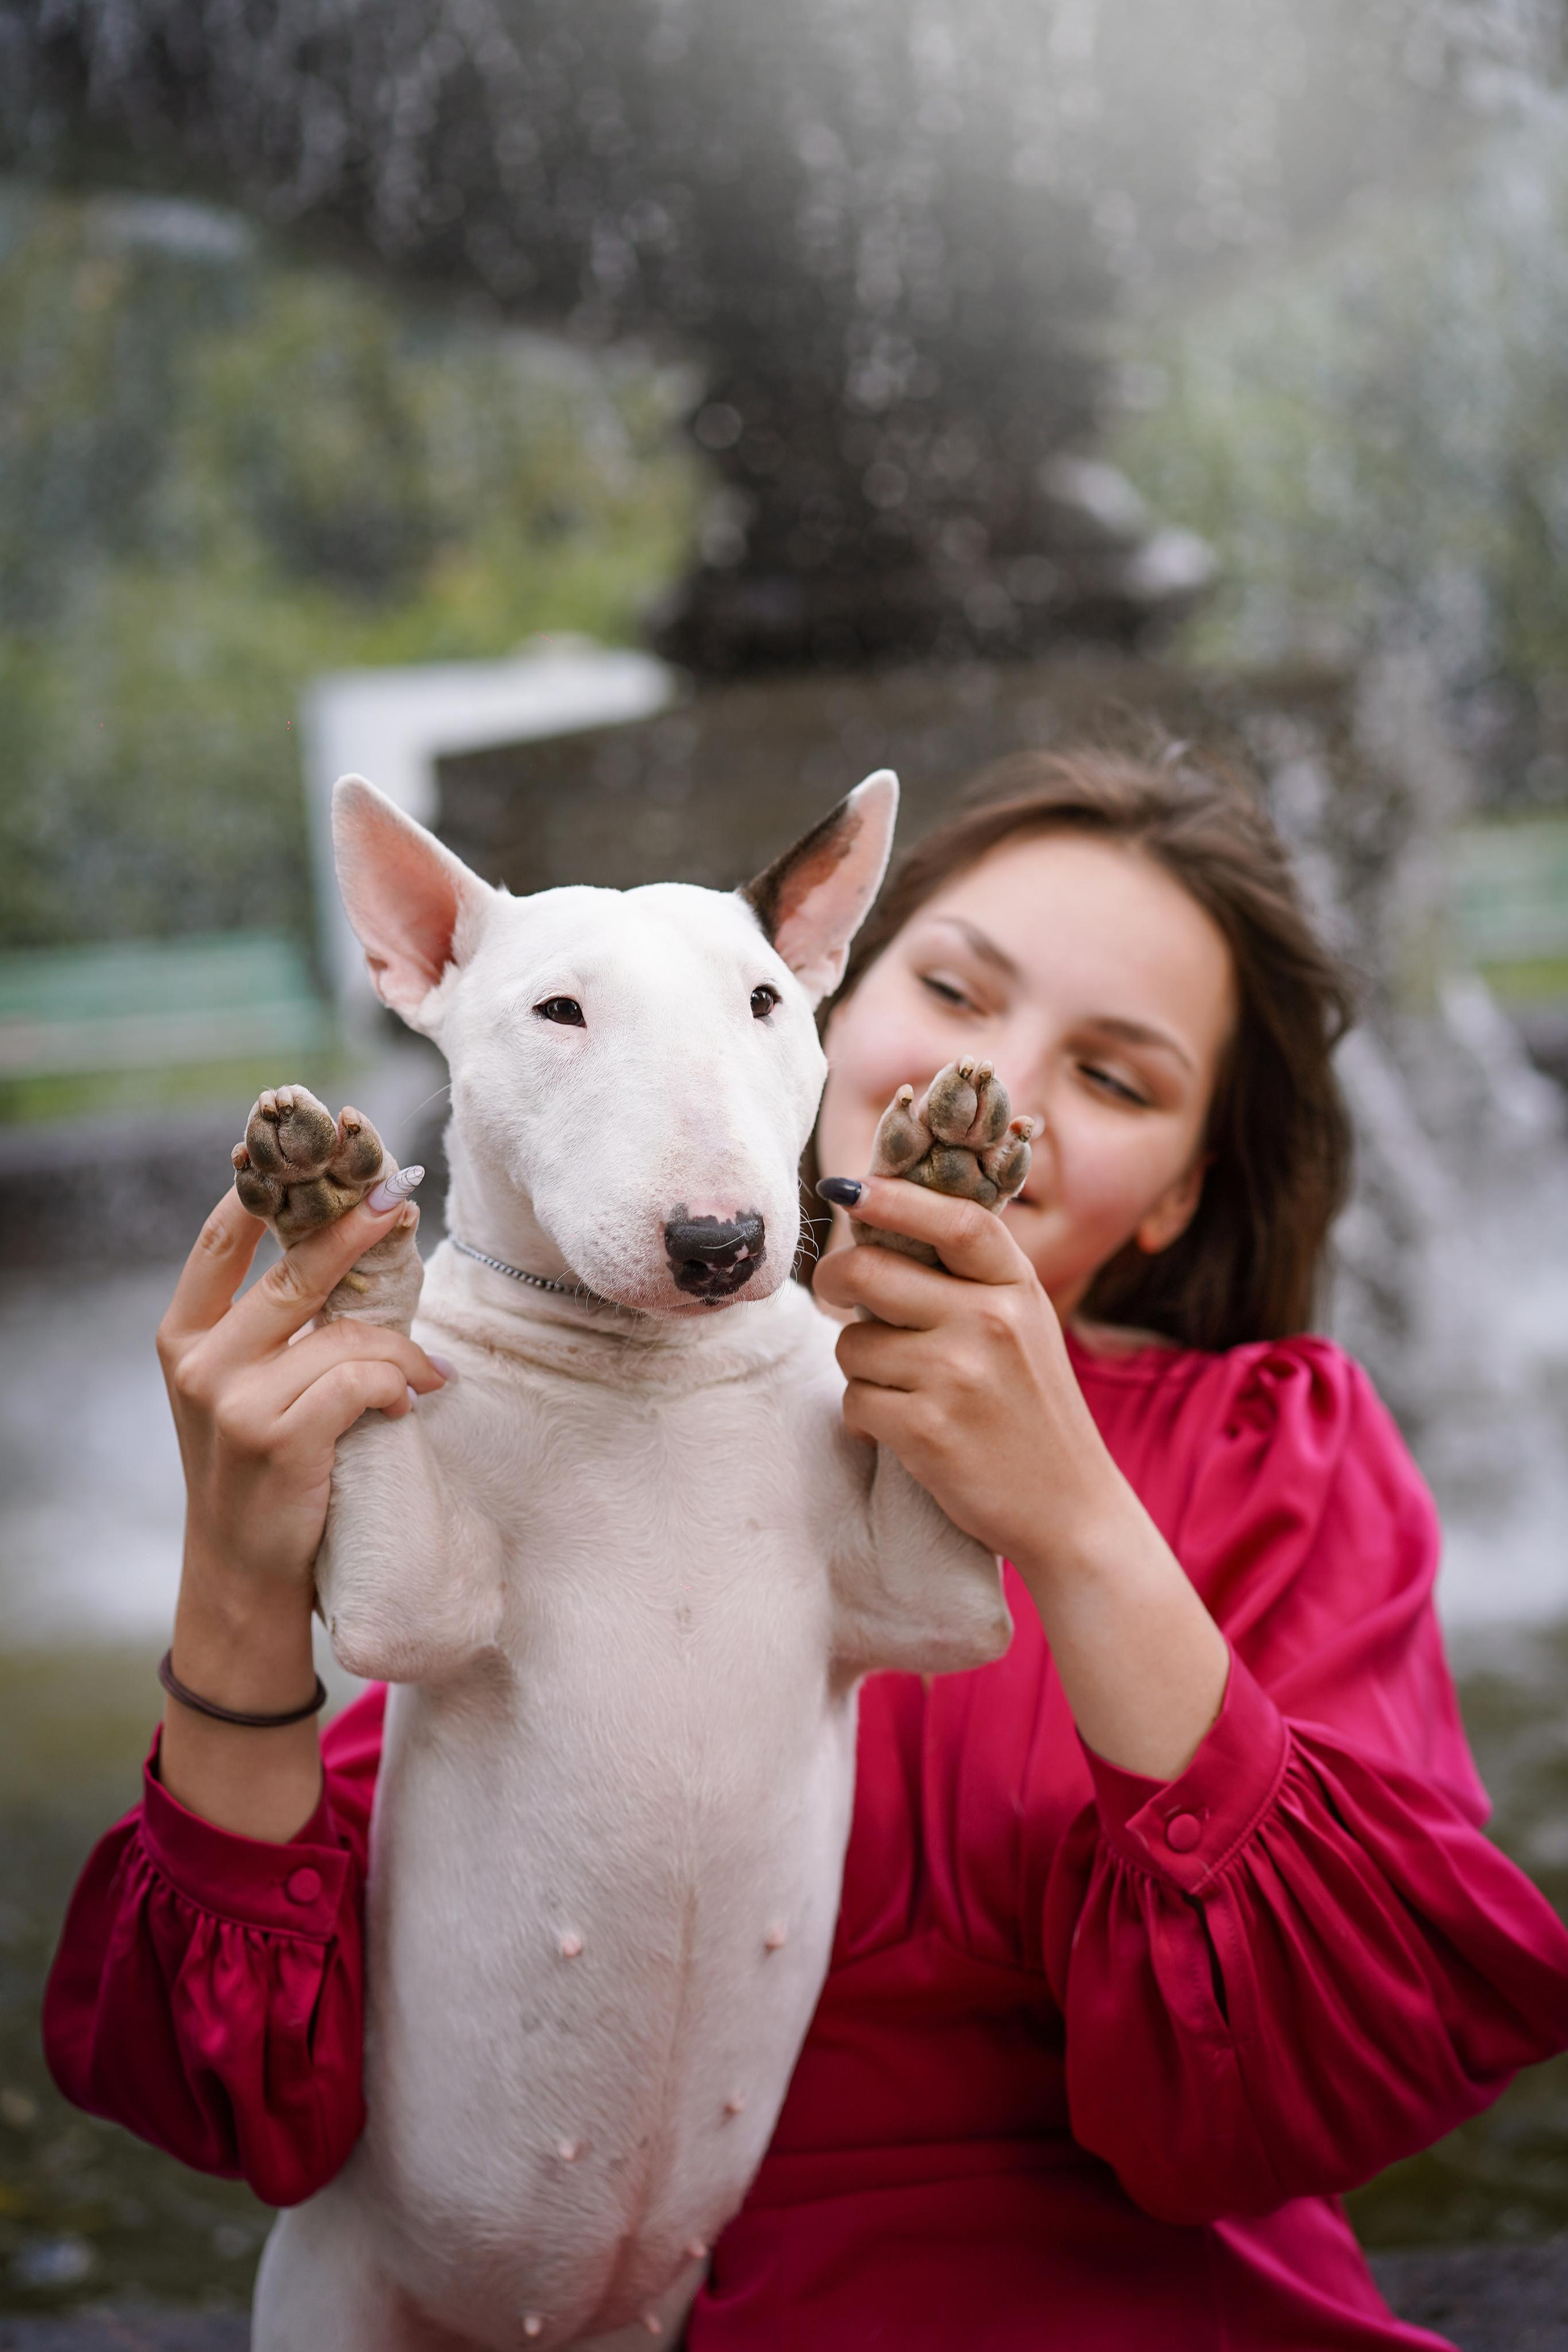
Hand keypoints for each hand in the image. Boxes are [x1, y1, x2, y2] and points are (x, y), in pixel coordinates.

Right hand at [158, 1184, 447, 1598]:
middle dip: (354, 1231)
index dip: (263, 1191)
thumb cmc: (258, 1464)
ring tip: (423, 1372)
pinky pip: (362, 1382)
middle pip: (293, 1271)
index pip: (218, 1241)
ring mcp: (236, 1401)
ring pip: (344, 1335)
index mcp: (184, 1335)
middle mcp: (202, 1361)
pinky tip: (406, 1405)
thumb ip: (268, 1325)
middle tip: (398, 1203)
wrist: (243, 1564)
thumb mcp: (241, 1386)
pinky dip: (398, 1387)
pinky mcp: (279, 1439)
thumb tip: (343, 1244)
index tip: (310, 1155)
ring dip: (400, 1350)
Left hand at [812, 1177, 1229, 1779]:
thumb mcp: (1024, 1326)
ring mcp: (958, 1375)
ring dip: (860, 1366)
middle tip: (836, 1293)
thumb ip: (968, 1280)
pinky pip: (853, 1401)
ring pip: (851, 1343)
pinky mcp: (927, 1430)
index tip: (848, 1186)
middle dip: (836, 1280)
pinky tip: (902, 1429)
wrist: (1070, 1509)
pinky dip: (864, 1417)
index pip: (953, 1221)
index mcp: (1019, 1288)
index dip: (895, 1197)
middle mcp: (991, 1321)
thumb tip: (874, 1226)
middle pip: (869, 1271)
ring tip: (904, 1388)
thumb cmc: (1031, 1410)